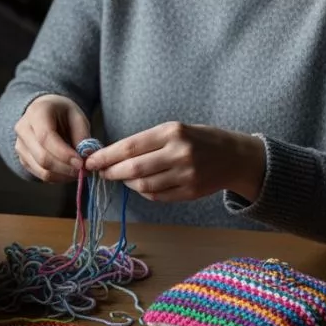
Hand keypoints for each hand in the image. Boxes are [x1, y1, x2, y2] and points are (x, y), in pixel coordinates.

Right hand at [14, 94, 90, 182]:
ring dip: (63, 175)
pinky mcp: (22, 159)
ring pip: (41, 169)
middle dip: (65, 168)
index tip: (81, 162)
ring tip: (78, 172)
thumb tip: (86, 157)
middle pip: (42, 157)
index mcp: (37, 112)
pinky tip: (68, 172)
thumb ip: (82, 136)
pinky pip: (40, 174)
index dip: (63, 153)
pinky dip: (57, 177)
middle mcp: (23, 129)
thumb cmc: (63, 113)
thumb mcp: (77, 116)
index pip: (45, 137)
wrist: (45, 111)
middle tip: (84, 170)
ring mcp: (20, 145)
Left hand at [83, 122, 265, 201]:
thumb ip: (146, 142)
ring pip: (143, 185)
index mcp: (172, 132)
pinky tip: (139, 185)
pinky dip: (143, 191)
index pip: (130, 147)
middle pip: (134, 169)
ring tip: (121, 177)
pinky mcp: (190, 192)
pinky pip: (157, 195)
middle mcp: (179, 153)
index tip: (90, 160)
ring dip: (126, 183)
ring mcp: (186, 175)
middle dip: (112, 172)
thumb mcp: (175, 129)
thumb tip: (110, 155)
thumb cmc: (199, 139)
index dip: (106, 156)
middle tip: (101, 172)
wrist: (235, 157)